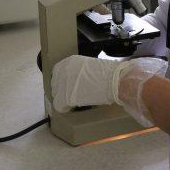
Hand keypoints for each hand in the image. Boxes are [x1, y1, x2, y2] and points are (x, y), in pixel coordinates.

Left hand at [51, 55, 168, 126]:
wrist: (114, 80)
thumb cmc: (107, 74)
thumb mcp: (89, 66)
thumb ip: (79, 72)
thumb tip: (78, 80)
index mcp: (69, 62)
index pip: (57, 73)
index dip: (63, 82)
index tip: (69, 87)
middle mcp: (62, 70)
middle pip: (55, 84)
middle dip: (63, 91)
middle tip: (73, 96)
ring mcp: (62, 83)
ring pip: (56, 95)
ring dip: (64, 99)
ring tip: (74, 102)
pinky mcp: (64, 96)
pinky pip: (59, 105)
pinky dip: (65, 108)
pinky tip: (72, 108)